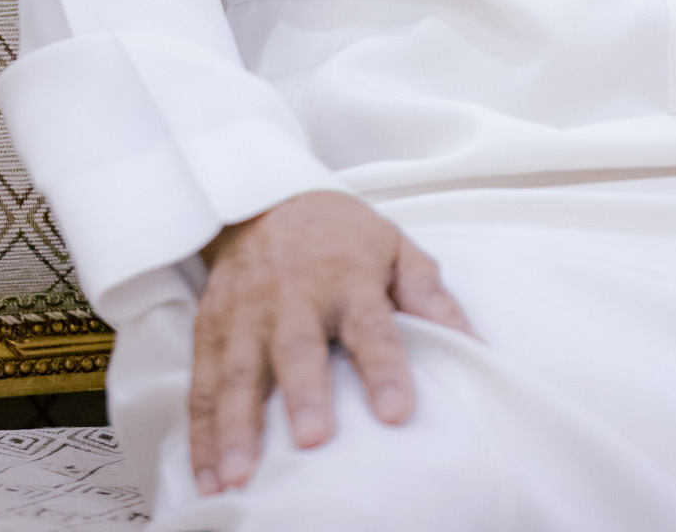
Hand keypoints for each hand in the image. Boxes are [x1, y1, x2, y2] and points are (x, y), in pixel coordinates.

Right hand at [189, 189, 473, 494]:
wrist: (268, 198)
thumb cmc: (341, 236)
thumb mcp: (395, 249)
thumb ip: (430, 297)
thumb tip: (474, 344)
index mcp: (346, 276)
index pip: (371, 325)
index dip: (385, 367)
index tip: (397, 411)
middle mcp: (293, 295)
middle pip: (298, 348)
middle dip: (304, 394)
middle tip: (312, 439)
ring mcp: (246, 312)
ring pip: (237, 372)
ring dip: (236, 428)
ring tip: (236, 476)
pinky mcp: (211, 326)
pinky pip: (202, 384)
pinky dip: (201, 433)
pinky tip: (207, 475)